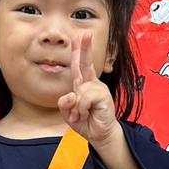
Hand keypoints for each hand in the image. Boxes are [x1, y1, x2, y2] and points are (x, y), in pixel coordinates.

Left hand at [57, 31, 118, 145]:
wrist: (100, 135)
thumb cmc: (86, 123)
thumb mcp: (69, 114)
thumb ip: (65, 104)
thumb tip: (71, 94)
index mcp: (83, 86)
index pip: (79, 66)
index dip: (78, 52)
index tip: (78, 37)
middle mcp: (91, 84)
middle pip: (86, 63)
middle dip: (85, 48)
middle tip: (85, 33)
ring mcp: (98, 89)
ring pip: (79, 91)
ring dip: (76, 107)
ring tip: (81, 115)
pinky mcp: (103, 96)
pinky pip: (85, 98)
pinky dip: (81, 108)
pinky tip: (86, 114)